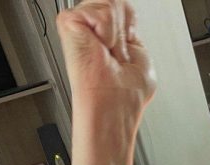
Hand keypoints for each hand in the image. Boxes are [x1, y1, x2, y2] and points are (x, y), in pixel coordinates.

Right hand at [56, 0, 156, 164]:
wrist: (111, 108)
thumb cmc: (124, 96)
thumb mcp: (140, 58)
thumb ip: (131, 34)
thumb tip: (127, 14)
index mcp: (108, 39)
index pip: (121, 9)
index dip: (129, 24)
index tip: (124, 49)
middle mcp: (92, 31)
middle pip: (117, 2)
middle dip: (125, 30)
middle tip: (116, 56)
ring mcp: (80, 26)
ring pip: (111, 4)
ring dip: (117, 34)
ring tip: (108, 55)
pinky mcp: (69, 22)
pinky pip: (101, 11)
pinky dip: (107, 32)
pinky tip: (100, 49)